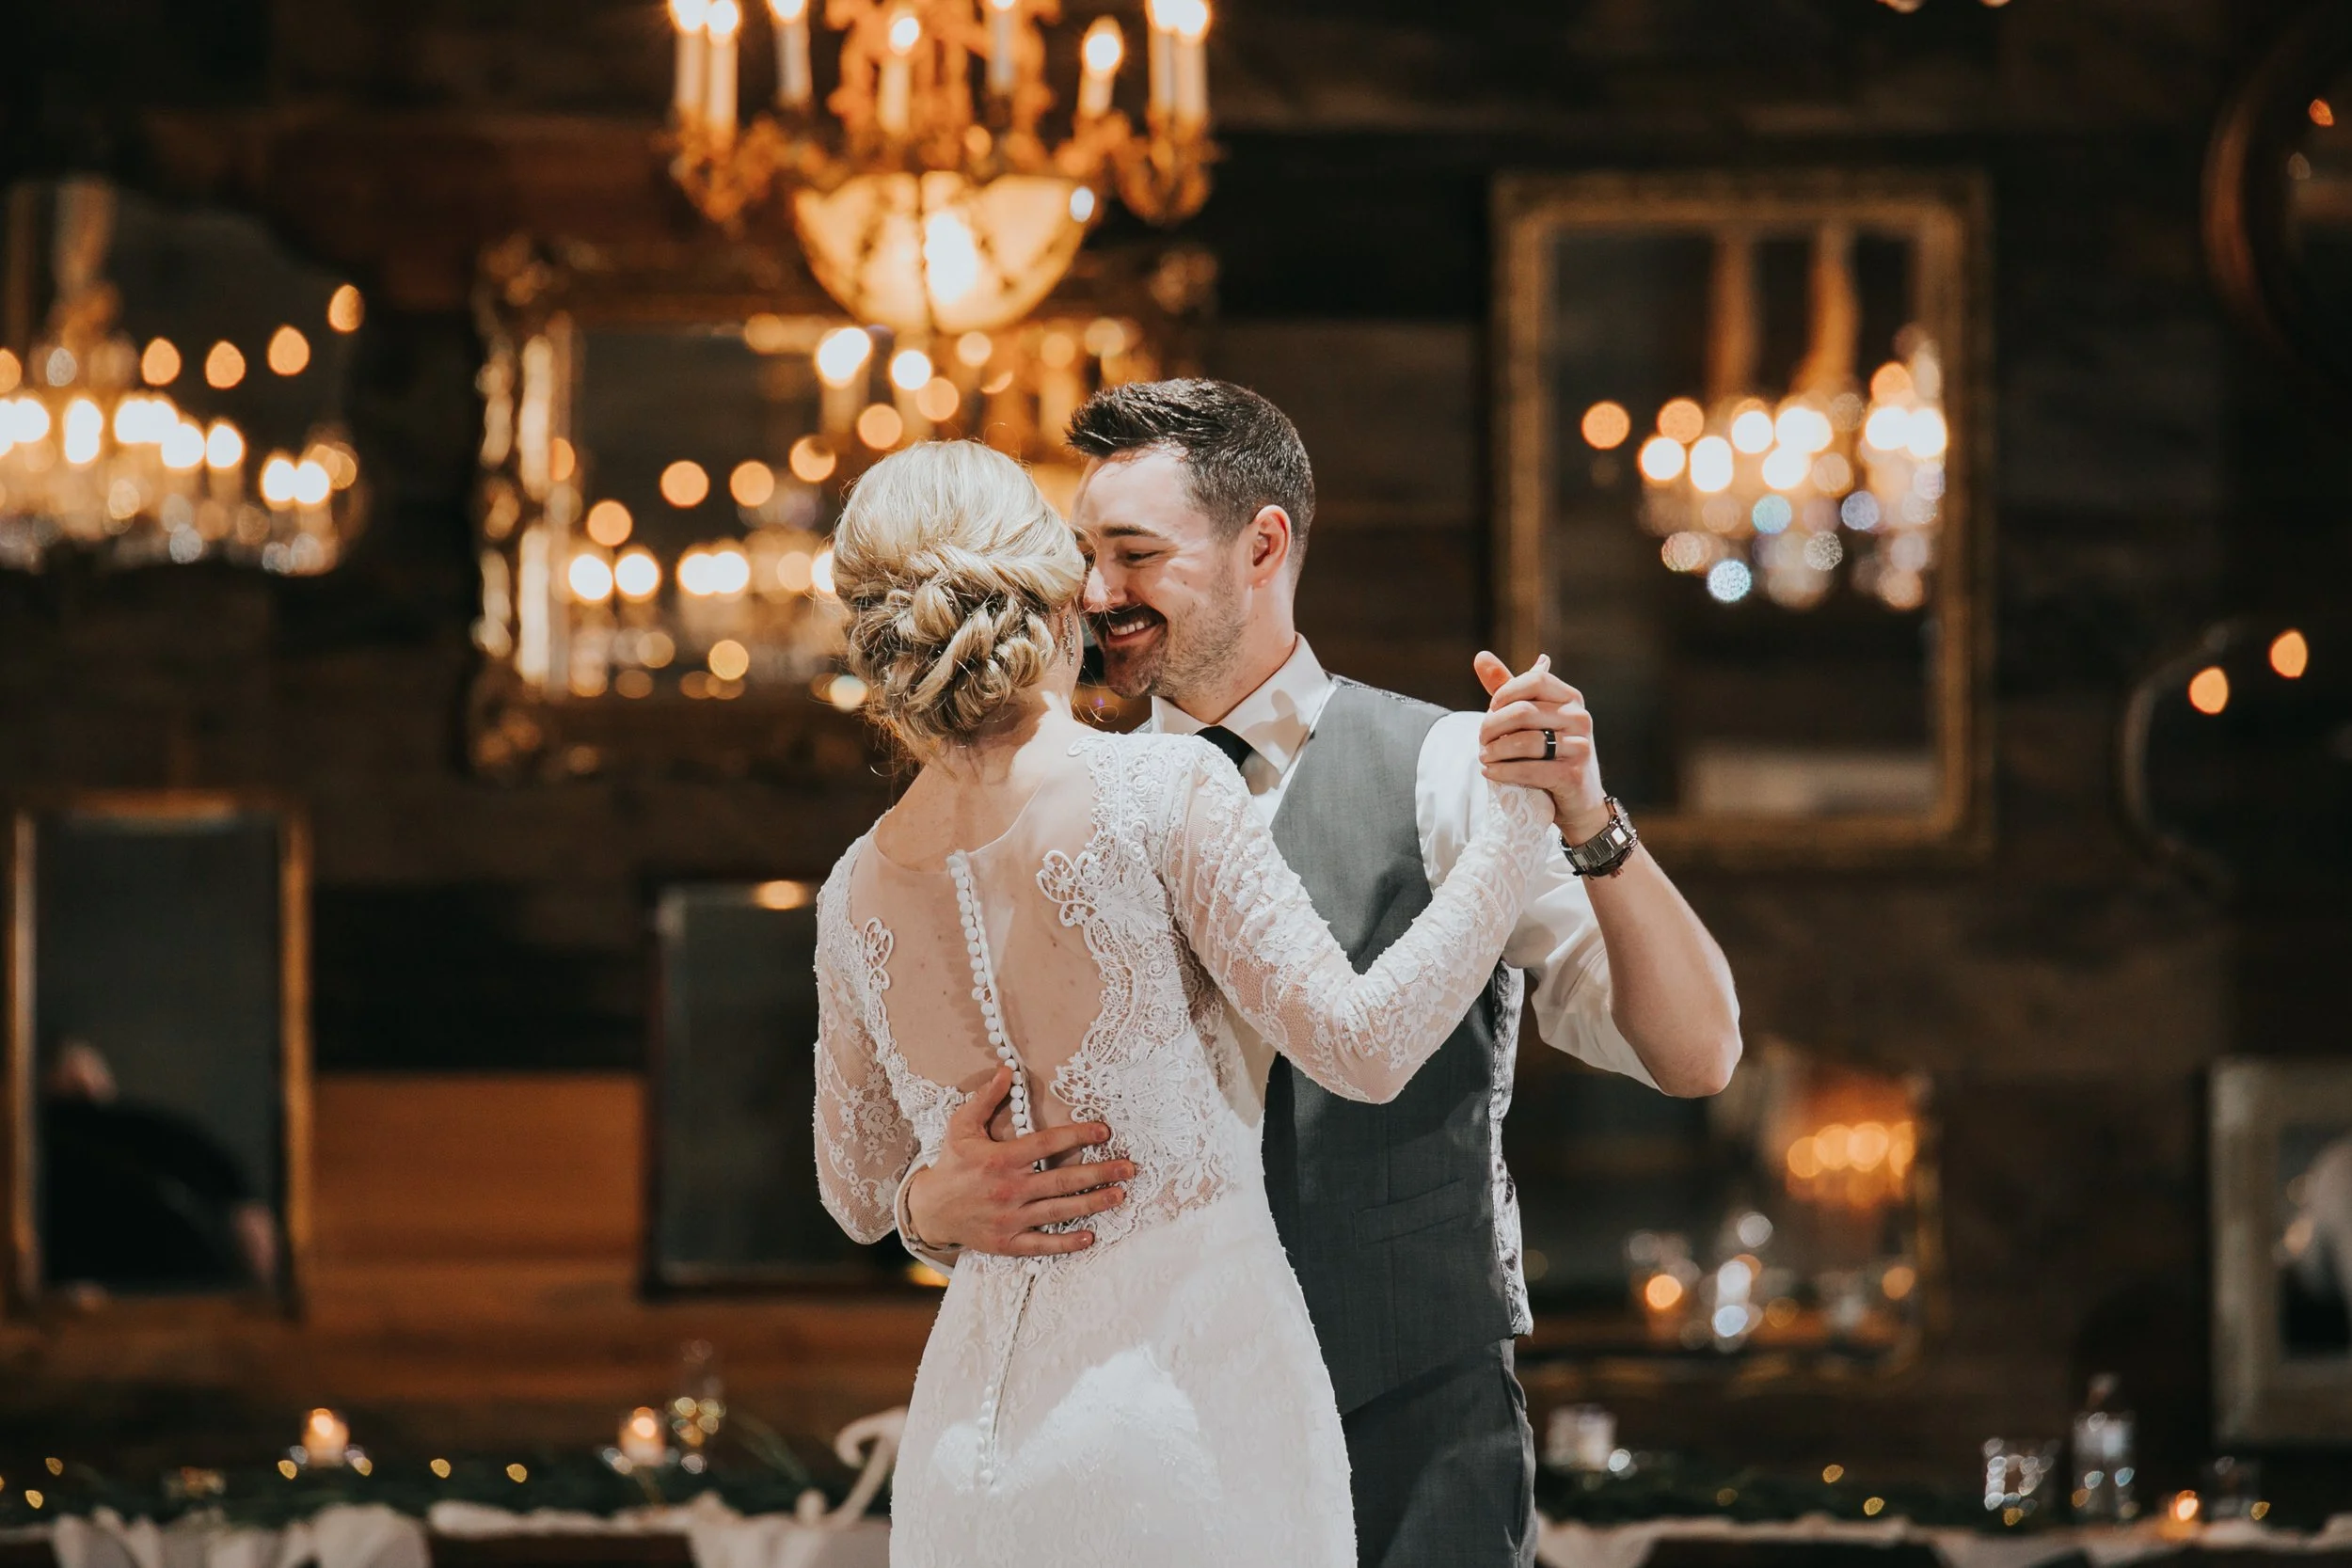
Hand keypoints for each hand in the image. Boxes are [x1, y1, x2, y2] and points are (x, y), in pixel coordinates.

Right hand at [903, 1067, 1132, 1256]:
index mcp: (1001, 1159)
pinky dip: (1066, 1242)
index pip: (1047, 1144)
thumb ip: (985, 1099)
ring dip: (1092, 1203)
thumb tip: (1006, 1071)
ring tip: (1119, 1195)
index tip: (1104, 1130)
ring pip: (1058, 1210)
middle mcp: (1009, 1189)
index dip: (1077, 1135)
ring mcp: (1010, 1218)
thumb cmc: (951, 1165)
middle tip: (1128, 1168)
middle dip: (1099, 1173)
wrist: (930, 1210)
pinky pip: (1042, 1243)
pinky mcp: (1008, 1242)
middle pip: (1062, 1180)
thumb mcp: (962, 1127)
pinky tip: (1089, 1236)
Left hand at [1472, 650, 1609, 842]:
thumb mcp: (1531, 717)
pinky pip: (1530, 770)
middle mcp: (1580, 718)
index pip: (1534, 680)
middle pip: (1524, 712)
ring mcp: (1580, 747)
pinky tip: (1490, 773)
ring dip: (1495, 751)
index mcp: (1570, 698)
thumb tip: (1480, 657)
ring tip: (1484, 757)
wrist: (1579, 799)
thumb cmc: (1549, 753)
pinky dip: (1503, 772)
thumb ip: (1507, 688)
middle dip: (1492, 727)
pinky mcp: (1573, 775)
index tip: (1491, 710)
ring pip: (1525, 742)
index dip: (1505, 694)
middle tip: (1481, 740)